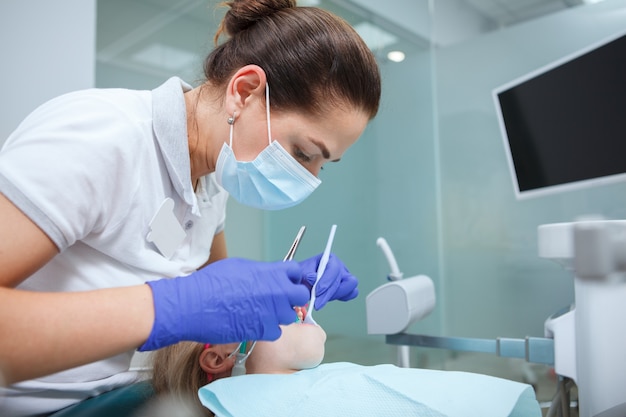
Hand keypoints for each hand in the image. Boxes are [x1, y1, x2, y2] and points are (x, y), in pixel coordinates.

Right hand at [138, 258, 309, 350]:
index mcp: (271, 272)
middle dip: (292, 297)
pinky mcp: (264, 331)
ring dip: (279, 315)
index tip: (285, 282)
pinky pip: (276, 331)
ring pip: (289, 316)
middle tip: (278, 300)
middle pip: (301, 295)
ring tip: (261, 313)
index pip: (296, 272)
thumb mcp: (239, 266)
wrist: (194, 306)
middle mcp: (277, 292)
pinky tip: (254, 324)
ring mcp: (272, 312)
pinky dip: (268, 330)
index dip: (290, 278)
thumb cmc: (211, 283)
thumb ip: (261, 272)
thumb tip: (268, 276)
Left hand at [298, 253, 358, 310]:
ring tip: (321, 300)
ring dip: (336, 295)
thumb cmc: (303, 275)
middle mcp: (340, 267)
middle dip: (331, 293)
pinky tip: (328, 299)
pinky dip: (342, 298)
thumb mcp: (302, 274)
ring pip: (351, 287)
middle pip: (345, 280)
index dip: (327, 281)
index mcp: (330, 259)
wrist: (303, 281)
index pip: (334, 269)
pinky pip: (352, 293)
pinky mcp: (346, 287)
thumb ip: (307, 275)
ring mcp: (345, 277)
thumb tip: (313, 278)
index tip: (317, 292)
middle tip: (317, 303)